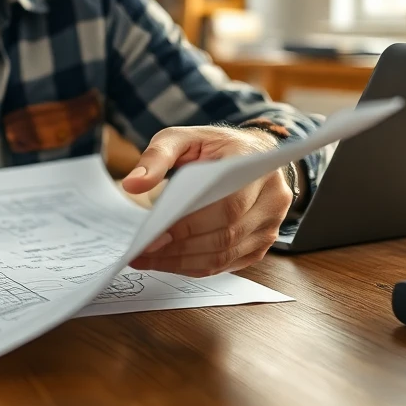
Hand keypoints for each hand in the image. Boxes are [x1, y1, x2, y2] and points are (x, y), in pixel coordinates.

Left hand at [122, 126, 291, 276]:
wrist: (250, 154)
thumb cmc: (213, 146)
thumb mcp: (182, 138)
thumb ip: (157, 157)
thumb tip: (132, 185)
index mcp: (255, 166)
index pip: (227, 205)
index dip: (190, 225)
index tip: (154, 236)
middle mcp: (272, 198)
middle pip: (226, 234)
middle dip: (181, 248)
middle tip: (143, 252)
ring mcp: (271, 224)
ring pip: (226, 254)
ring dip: (184, 262)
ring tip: (148, 259)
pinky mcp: (262, 243)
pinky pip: (228, 263)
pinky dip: (196, 267)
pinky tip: (168, 262)